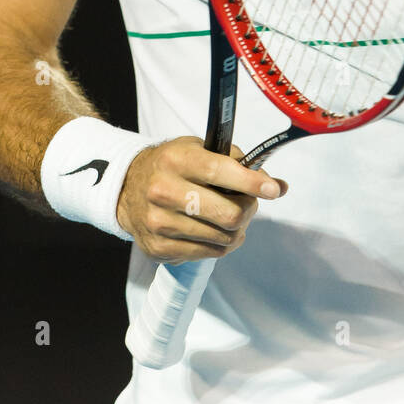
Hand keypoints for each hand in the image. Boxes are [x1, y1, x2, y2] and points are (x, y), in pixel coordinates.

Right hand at [116, 136, 286, 262]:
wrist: (126, 189)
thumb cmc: (172, 166)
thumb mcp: (198, 149)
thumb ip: (236, 161)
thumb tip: (277, 186)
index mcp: (175, 160)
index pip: (220, 172)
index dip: (251, 183)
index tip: (274, 189)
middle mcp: (163, 191)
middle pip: (228, 214)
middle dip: (248, 209)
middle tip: (248, 202)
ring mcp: (159, 223)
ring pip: (222, 238)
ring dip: (236, 229)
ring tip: (229, 216)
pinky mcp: (158, 248)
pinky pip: (208, 254)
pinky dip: (220, 244)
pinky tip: (213, 230)